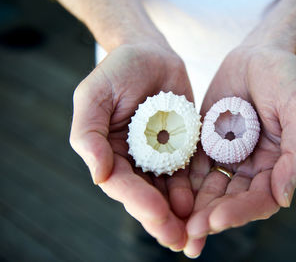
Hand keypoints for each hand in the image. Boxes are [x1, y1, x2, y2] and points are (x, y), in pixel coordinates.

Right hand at [69, 43, 193, 250]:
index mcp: (109, 153)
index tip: (159, 216)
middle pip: (147, 196)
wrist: (151, 54)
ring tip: (195, 234)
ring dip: (181, 215)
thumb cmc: (118, 70)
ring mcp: (159, 157)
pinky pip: (188, 174)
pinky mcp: (181, 149)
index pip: (122, 184)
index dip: (139, 202)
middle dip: (162, 220)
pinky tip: (206, 207)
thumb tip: (98, 176)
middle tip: (179, 241)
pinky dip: (195, 192)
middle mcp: (134, 161)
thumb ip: (89, 135)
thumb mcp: (94, 95)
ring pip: (168, 192)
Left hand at [184, 47, 295, 256]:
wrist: (259, 54)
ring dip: (193, 208)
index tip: (216, 219)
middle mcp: (253, 167)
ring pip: (210, 190)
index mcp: (279, 165)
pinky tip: (164, 196)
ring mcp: (228, 157)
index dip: (240, 212)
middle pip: (232, 201)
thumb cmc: (286, 76)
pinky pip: (193, 167)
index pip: (261, 199)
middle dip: (211, 217)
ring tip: (173, 224)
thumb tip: (284, 198)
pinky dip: (181, 183)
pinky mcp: (207, 144)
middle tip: (188, 232)